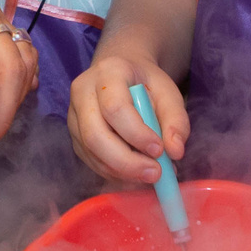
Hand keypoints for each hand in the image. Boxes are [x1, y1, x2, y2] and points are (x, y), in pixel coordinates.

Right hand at [68, 54, 186, 185]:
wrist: (121, 74)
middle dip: (126, 162)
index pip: (115, 108)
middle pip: (95, 135)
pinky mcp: (75, 136)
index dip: (136, 134)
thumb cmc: (146, 83)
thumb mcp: (168, 92)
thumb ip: (176, 120)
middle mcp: (82, 93)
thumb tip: (176, 152)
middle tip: (155, 174)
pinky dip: (115, 175)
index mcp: (107, 73)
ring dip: (122, 172)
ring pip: (91, 153)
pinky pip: (91, 162)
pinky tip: (135, 177)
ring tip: (150, 176)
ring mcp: (74, 116)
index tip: (159, 150)